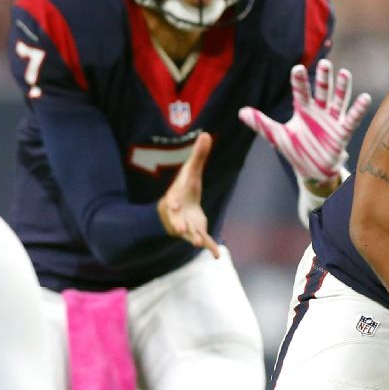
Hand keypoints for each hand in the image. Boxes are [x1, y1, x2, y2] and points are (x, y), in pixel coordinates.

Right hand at [158, 133, 219, 258]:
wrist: (180, 208)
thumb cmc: (185, 188)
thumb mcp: (192, 172)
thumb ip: (199, 155)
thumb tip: (206, 134)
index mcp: (175, 198)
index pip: (172, 200)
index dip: (172, 203)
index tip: (173, 204)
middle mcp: (178, 215)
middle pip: (176, 221)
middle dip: (178, 225)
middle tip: (180, 230)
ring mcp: (187, 226)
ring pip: (189, 234)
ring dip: (194, 238)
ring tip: (199, 244)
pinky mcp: (197, 232)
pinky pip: (204, 241)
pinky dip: (210, 248)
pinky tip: (217, 255)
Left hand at [238, 59, 370, 184]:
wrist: (312, 170)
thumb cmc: (297, 150)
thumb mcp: (277, 136)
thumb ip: (261, 124)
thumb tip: (240, 112)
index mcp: (303, 110)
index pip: (301, 92)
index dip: (299, 81)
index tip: (297, 68)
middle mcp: (319, 112)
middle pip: (322, 91)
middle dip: (323, 79)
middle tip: (325, 63)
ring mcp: (332, 120)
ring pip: (338, 100)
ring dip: (342, 88)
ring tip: (344, 73)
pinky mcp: (342, 132)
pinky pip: (352, 119)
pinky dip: (358, 110)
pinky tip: (364, 98)